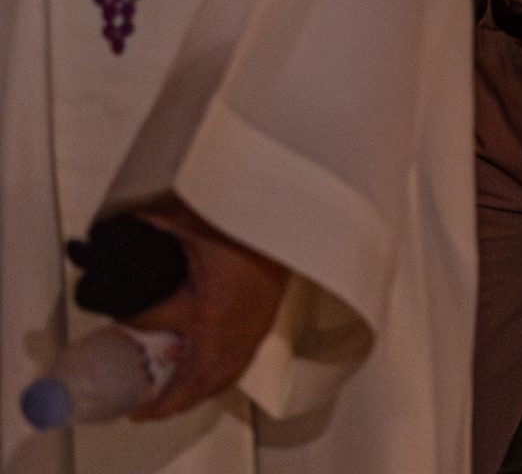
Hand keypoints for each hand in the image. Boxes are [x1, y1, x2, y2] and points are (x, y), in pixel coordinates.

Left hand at [126, 201, 289, 420]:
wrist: (292, 225)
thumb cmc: (242, 226)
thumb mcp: (194, 222)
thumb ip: (156, 223)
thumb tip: (119, 222)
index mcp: (204, 310)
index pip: (153, 323)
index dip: (130, 321)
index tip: (117, 317)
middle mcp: (224, 334)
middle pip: (191, 383)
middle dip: (165, 401)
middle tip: (140, 410)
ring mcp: (246, 335)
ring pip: (216, 381)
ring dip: (191, 396)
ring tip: (169, 402)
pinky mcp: (262, 329)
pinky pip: (236, 369)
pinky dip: (216, 383)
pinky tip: (207, 379)